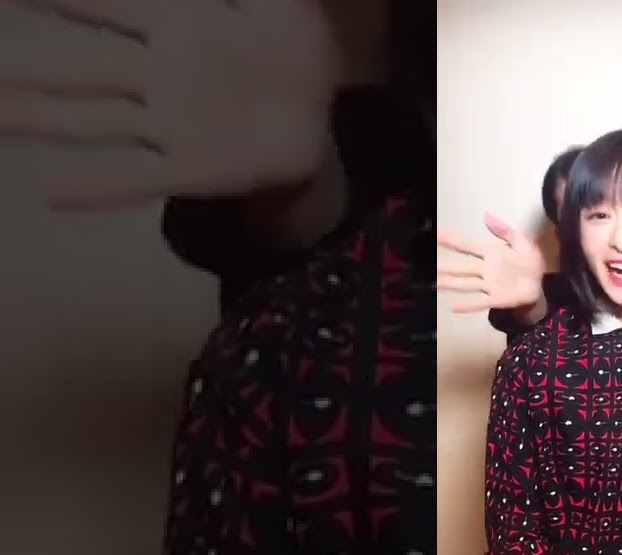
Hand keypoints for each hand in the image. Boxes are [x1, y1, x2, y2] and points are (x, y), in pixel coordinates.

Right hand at [0, 0, 338, 208]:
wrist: (318, 122)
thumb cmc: (293, 53)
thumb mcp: (278, 4)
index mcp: (175, 25)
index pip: (104, 3)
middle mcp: (156, 74)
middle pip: (76, 71)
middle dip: (25, 71)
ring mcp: (170, 124)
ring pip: (91, 122)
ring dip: (37, 121)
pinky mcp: (194, 166)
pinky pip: (141, 179)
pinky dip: (99, 187)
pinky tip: (52, 195)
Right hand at [437, 213, 547, 313]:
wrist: (541, 284)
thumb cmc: (529, 262)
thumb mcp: (522, 242)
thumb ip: (505, 231)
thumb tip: (486, 215)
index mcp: (490, 254)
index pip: (467, 246)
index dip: (451, 241)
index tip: (435, 236)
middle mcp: (485, 270)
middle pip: (461, 268)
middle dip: (445, 267)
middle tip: (428, 264)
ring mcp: (490, 285)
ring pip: (466, 284)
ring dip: (450, 284)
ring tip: (435, 283)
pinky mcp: (498, 298)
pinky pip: (481, 302)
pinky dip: (468, 305)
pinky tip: (453, 307)